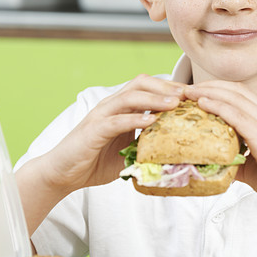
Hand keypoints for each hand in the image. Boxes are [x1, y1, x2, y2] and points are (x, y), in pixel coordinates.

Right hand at [17, 75, 184, 234]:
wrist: (63, 173)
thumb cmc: (95, 161)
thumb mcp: (129, 150)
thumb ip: (147, 143)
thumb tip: (177, 148)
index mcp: (121, 108)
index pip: (148, 88)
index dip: (171, 88)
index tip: (193, 96)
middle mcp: (112, 106)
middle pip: (141, 83)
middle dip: (166, 87)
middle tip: (188, 95)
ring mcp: (102, 116)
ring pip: (130, 96)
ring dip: (155, 98)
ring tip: (175, 103)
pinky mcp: (94, 130)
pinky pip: (117, 120)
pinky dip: (136, 119)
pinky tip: (153, 121)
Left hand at [184, 81, 256, 226]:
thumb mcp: (251, 167)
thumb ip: (232, 159)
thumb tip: (209, 162)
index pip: (240, 93)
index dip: (216, 88)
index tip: (194, 91)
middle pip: (235, 90)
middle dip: (208, 85)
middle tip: (185, 89)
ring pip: (235, 98)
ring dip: (208, 92)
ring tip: (188, 93)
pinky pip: (238, 115)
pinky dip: (218, 106)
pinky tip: (202, 104)